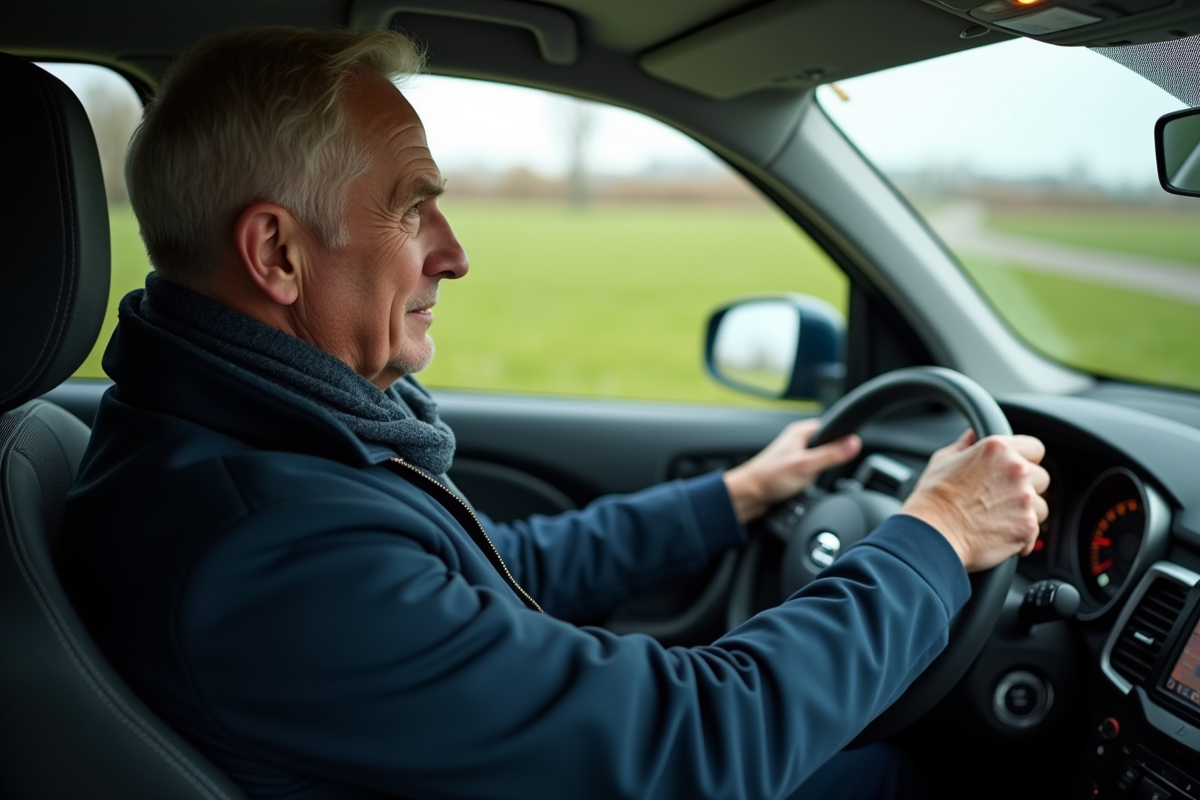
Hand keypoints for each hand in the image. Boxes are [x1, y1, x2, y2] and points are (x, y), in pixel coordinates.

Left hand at [723, 419, 861, 522]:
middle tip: (824, 469)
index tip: (849, 449)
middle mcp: (798, 440)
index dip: (843, 438)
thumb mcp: (806, 465)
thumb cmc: (770, 477)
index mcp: (801, 431)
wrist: (749, 496)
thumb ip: (831, 454)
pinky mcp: (794, 469)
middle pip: (828, 446)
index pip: (832, 427)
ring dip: (822, 470)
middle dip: (831, 459)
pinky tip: (809, 485)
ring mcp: (796, 455)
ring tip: (812, 478)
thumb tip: (854, 443)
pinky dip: (814, 478)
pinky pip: (813, 471)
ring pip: (821, 460)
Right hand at [901, 429, 1049, 571]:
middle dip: (1026, 488)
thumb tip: (972, 435)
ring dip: (1024, 513)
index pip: (1035, 448)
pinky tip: (998, 534)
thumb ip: (965, 445)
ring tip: (997, 519)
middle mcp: (1016, 470)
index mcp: (998, 449)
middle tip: (1001, 498)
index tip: (1015, 470)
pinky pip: (1034, 533)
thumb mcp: (943, 460)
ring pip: (1041, 506)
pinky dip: (1020, 536)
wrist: (932, 534)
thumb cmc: (933, 499)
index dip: (1026, 460)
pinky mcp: (1026, 527)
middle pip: (1041, 478)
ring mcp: (1024, 499)